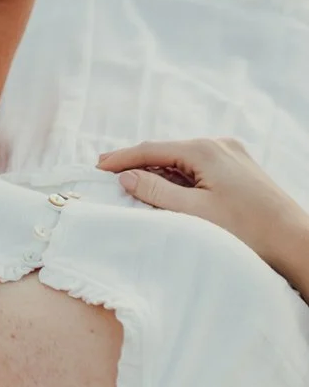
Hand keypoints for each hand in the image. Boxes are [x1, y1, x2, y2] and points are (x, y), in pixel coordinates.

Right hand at [98, 137, 306, 271]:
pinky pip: (200, 167)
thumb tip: (126, 177)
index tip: (97, 167)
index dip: (122, 158)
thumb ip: (157, 192)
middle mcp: (219, 144)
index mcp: (205, 150)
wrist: (295, 241)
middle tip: (110, 175)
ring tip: (134, 185)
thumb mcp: (195, 213)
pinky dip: (180, 177)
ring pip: (184, 160)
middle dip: (139, 163)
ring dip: (160, 172)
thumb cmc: (248, 231)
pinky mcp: (240, 168)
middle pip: (167, 152)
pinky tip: (169, 190)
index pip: (152, 149)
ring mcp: (232, 154)